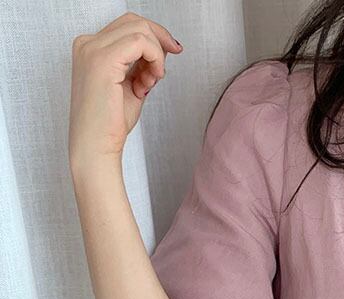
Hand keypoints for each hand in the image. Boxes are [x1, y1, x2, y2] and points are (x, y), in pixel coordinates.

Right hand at [69, 11, 182, 168]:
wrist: (96, 146)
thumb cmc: (110, 123)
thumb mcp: (132, 86)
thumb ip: (142, 66)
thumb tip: (161, 50)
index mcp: (91, 49)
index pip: (127, 26)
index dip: (154, 37)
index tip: (171, 53)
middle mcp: (88, 44)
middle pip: (133, 21)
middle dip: (159, 41)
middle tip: (167, 64)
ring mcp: (92, 50)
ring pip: (139, 29)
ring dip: (156, 55)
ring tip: (151, 82)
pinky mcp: (102, 60)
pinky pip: (140, 42)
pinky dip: (155, 59)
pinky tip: (151, 80)